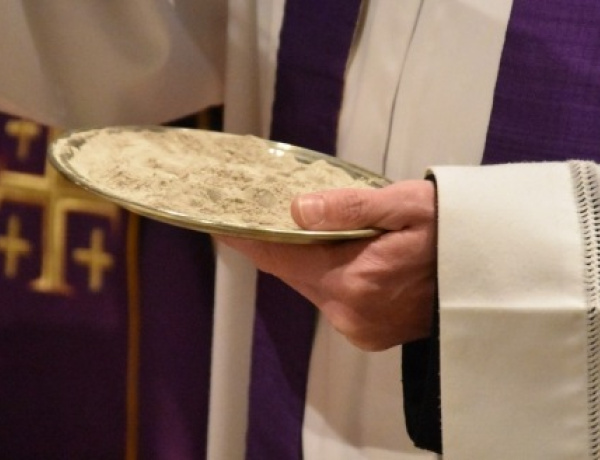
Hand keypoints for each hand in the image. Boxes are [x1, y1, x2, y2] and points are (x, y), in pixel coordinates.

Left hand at [217, 180, 436, 350]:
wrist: (495, 274)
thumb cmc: (455, 231)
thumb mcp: (407, 205)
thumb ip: (350, 208)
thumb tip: (297, 210)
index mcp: (354, 280)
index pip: (280, 255)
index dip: (246, 237)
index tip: (217, 222)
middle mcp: (350, 312)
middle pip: (292, 271)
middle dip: (274, 241)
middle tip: (258, 209)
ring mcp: (360, 327)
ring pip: (311, 283)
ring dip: (301, 255)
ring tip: (297, 223)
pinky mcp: (370, 331)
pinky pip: (331, 295)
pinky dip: (323, 271)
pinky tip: (331, 249)